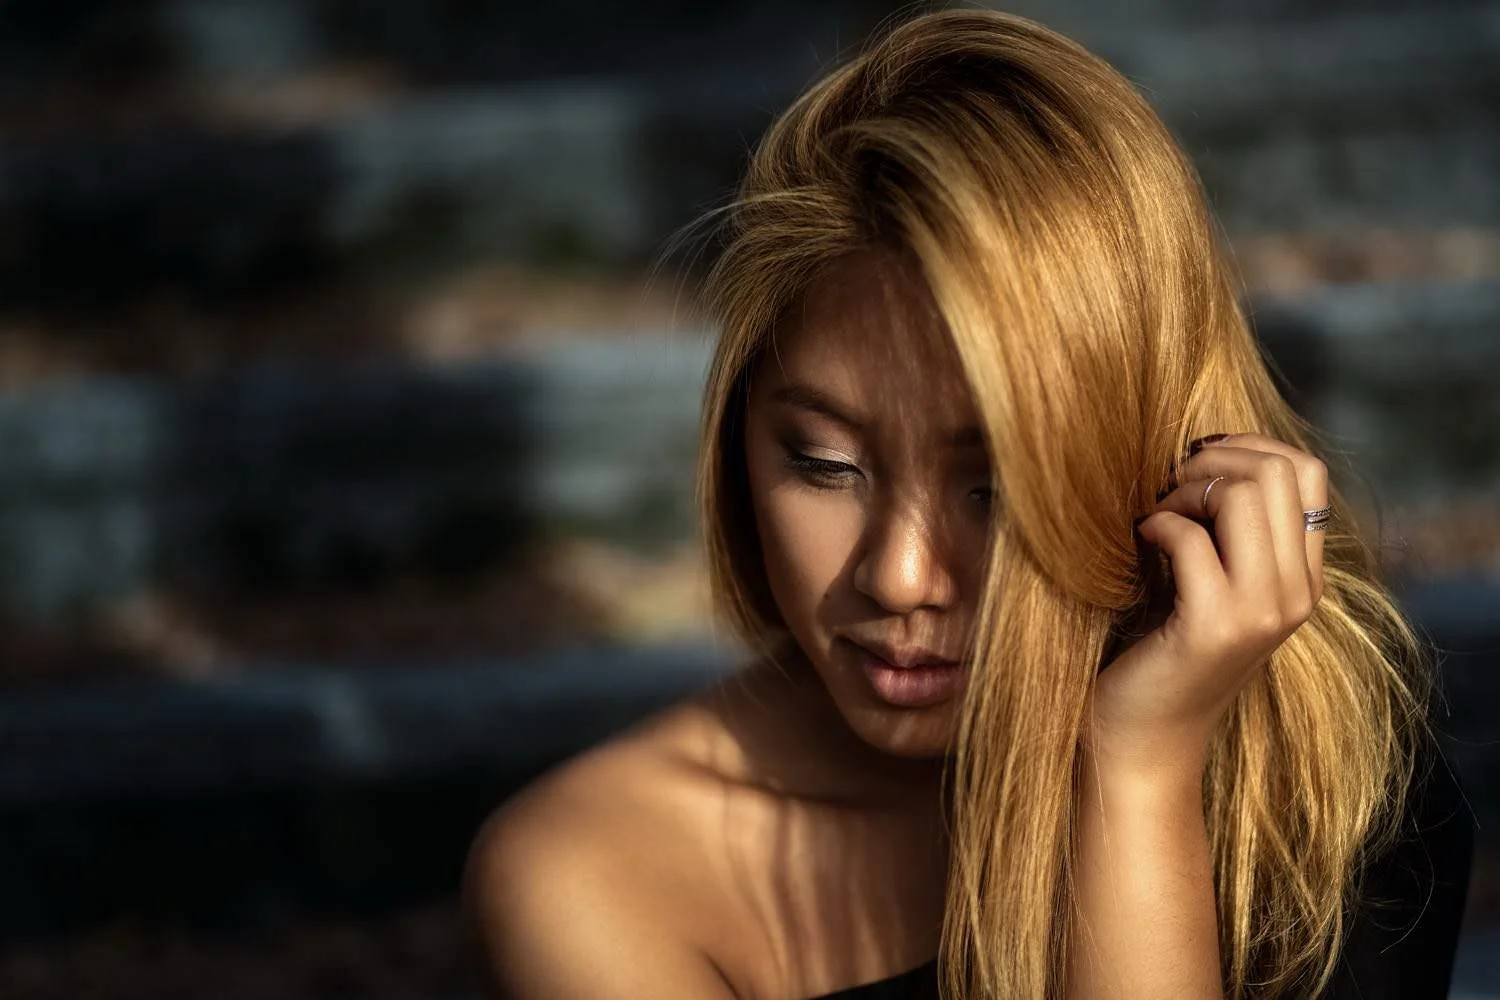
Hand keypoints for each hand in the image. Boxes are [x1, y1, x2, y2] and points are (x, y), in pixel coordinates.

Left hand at [1090, 433, 1328, 776]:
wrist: (1144, 739)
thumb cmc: (1161, 649)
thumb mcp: (1208, 580)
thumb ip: (1227, 529)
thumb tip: (1202, 453)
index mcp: (1302, 577)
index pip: (1308, 472)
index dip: (1249, 447)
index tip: (1197, 464)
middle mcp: (1296, 593)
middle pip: (1278, 472)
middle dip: (1212, 462)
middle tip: (1169, 487)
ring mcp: (1261, 611)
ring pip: (1243, 496)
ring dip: (1185, 491)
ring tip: (1155, 516)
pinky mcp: (1214, 626)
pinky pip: (1190, 538)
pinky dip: (1157, 525)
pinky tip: (1139, 543)